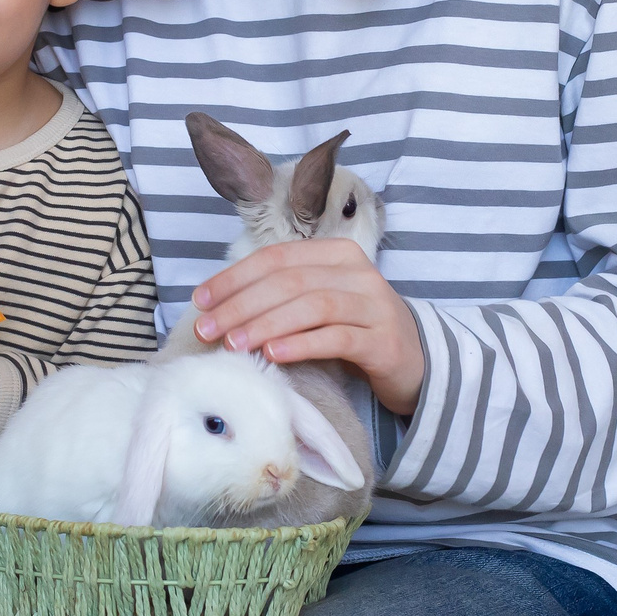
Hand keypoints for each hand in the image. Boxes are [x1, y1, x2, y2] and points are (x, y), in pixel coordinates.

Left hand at [189, 238, 426, 415]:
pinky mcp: (383, 340)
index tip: (200, 302)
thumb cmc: (354, 330)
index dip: (234, 278)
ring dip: (265, 324)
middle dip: (241, 305)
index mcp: (336, 254)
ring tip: (234, 344)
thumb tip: (218, 306)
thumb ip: (282, 296)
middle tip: (208, 329)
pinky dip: (300, 344)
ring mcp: (374, 305)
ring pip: (311, 306)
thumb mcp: (318, 304)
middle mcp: (358, 272)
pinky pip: (336, 338)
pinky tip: (273, 354)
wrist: (416, 362)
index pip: (276, 258)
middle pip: (289, 281)